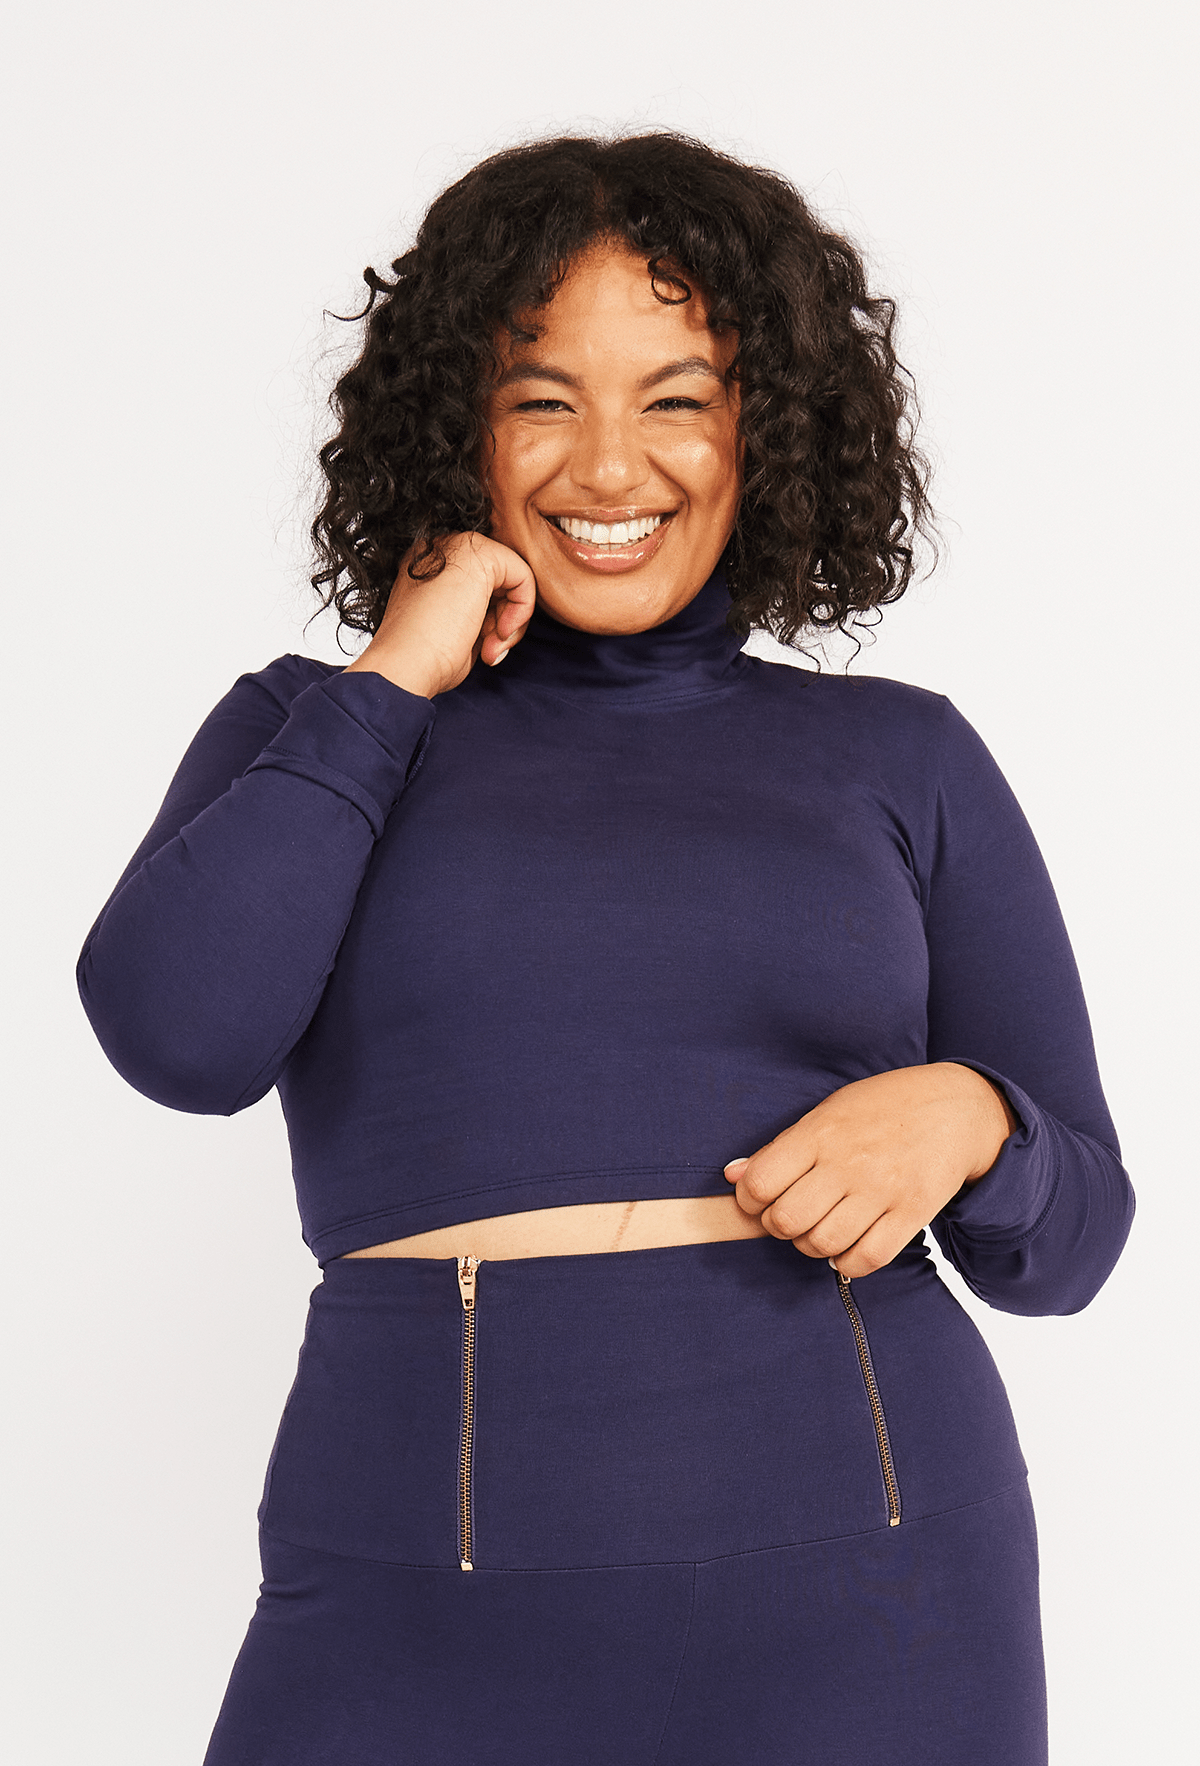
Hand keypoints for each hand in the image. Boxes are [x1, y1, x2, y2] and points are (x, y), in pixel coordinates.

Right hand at [345, 532, 536, 698]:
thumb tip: (502, 620)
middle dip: (503, 620)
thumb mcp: (456, 632)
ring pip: (512, 577)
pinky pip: (523, 575)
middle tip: (491, 652)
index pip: (479, 586)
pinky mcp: (478, 553)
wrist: (403, 665)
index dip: (489, 620)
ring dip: (513, 620)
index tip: (483, 650)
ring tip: (492, 649)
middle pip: (498, 579)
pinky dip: (523, 608)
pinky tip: (502, 633)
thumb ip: (478, 616)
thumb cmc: (422, 660)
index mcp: (427, 568)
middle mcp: (440, 551)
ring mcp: (457, 547)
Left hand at [724, 1063, 1017, 1278]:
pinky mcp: (912, 1214)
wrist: (956, 1109)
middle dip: (778, 1225)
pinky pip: (866, 1259)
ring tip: (819, 1228)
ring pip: (822, 1243)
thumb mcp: (828, 1112)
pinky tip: (846, 1243)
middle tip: (790, 1214)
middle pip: (787, 1220)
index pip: (760, 1182)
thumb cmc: (883, 1108)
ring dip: (810, 1244)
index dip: (749, 1199)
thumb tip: (734, 1176)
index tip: (759, 1198)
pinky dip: (847, 1261)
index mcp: (821, 1132)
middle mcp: (848, 1162)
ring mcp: (882, 1190)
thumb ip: (781, 1147)